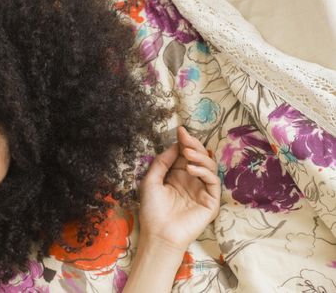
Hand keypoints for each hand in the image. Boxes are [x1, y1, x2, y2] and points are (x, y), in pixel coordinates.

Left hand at [137, 127, 220, 251]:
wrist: (158, 234)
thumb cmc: (152, 211)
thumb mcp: (151, 181)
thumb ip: (161, 162)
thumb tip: (174, 145)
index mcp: (176, 176)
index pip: (184, 155)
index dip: (183, 142)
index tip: (180, 130)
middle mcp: (191, 180)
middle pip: (198, 157)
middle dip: (193, 145)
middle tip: (185, 138)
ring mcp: (202, 190)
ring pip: (208, 166)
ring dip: (199, 156)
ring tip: (187, 154)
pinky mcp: (211, 201)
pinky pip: (213, 181)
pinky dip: (204, 171)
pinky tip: (191, 169)